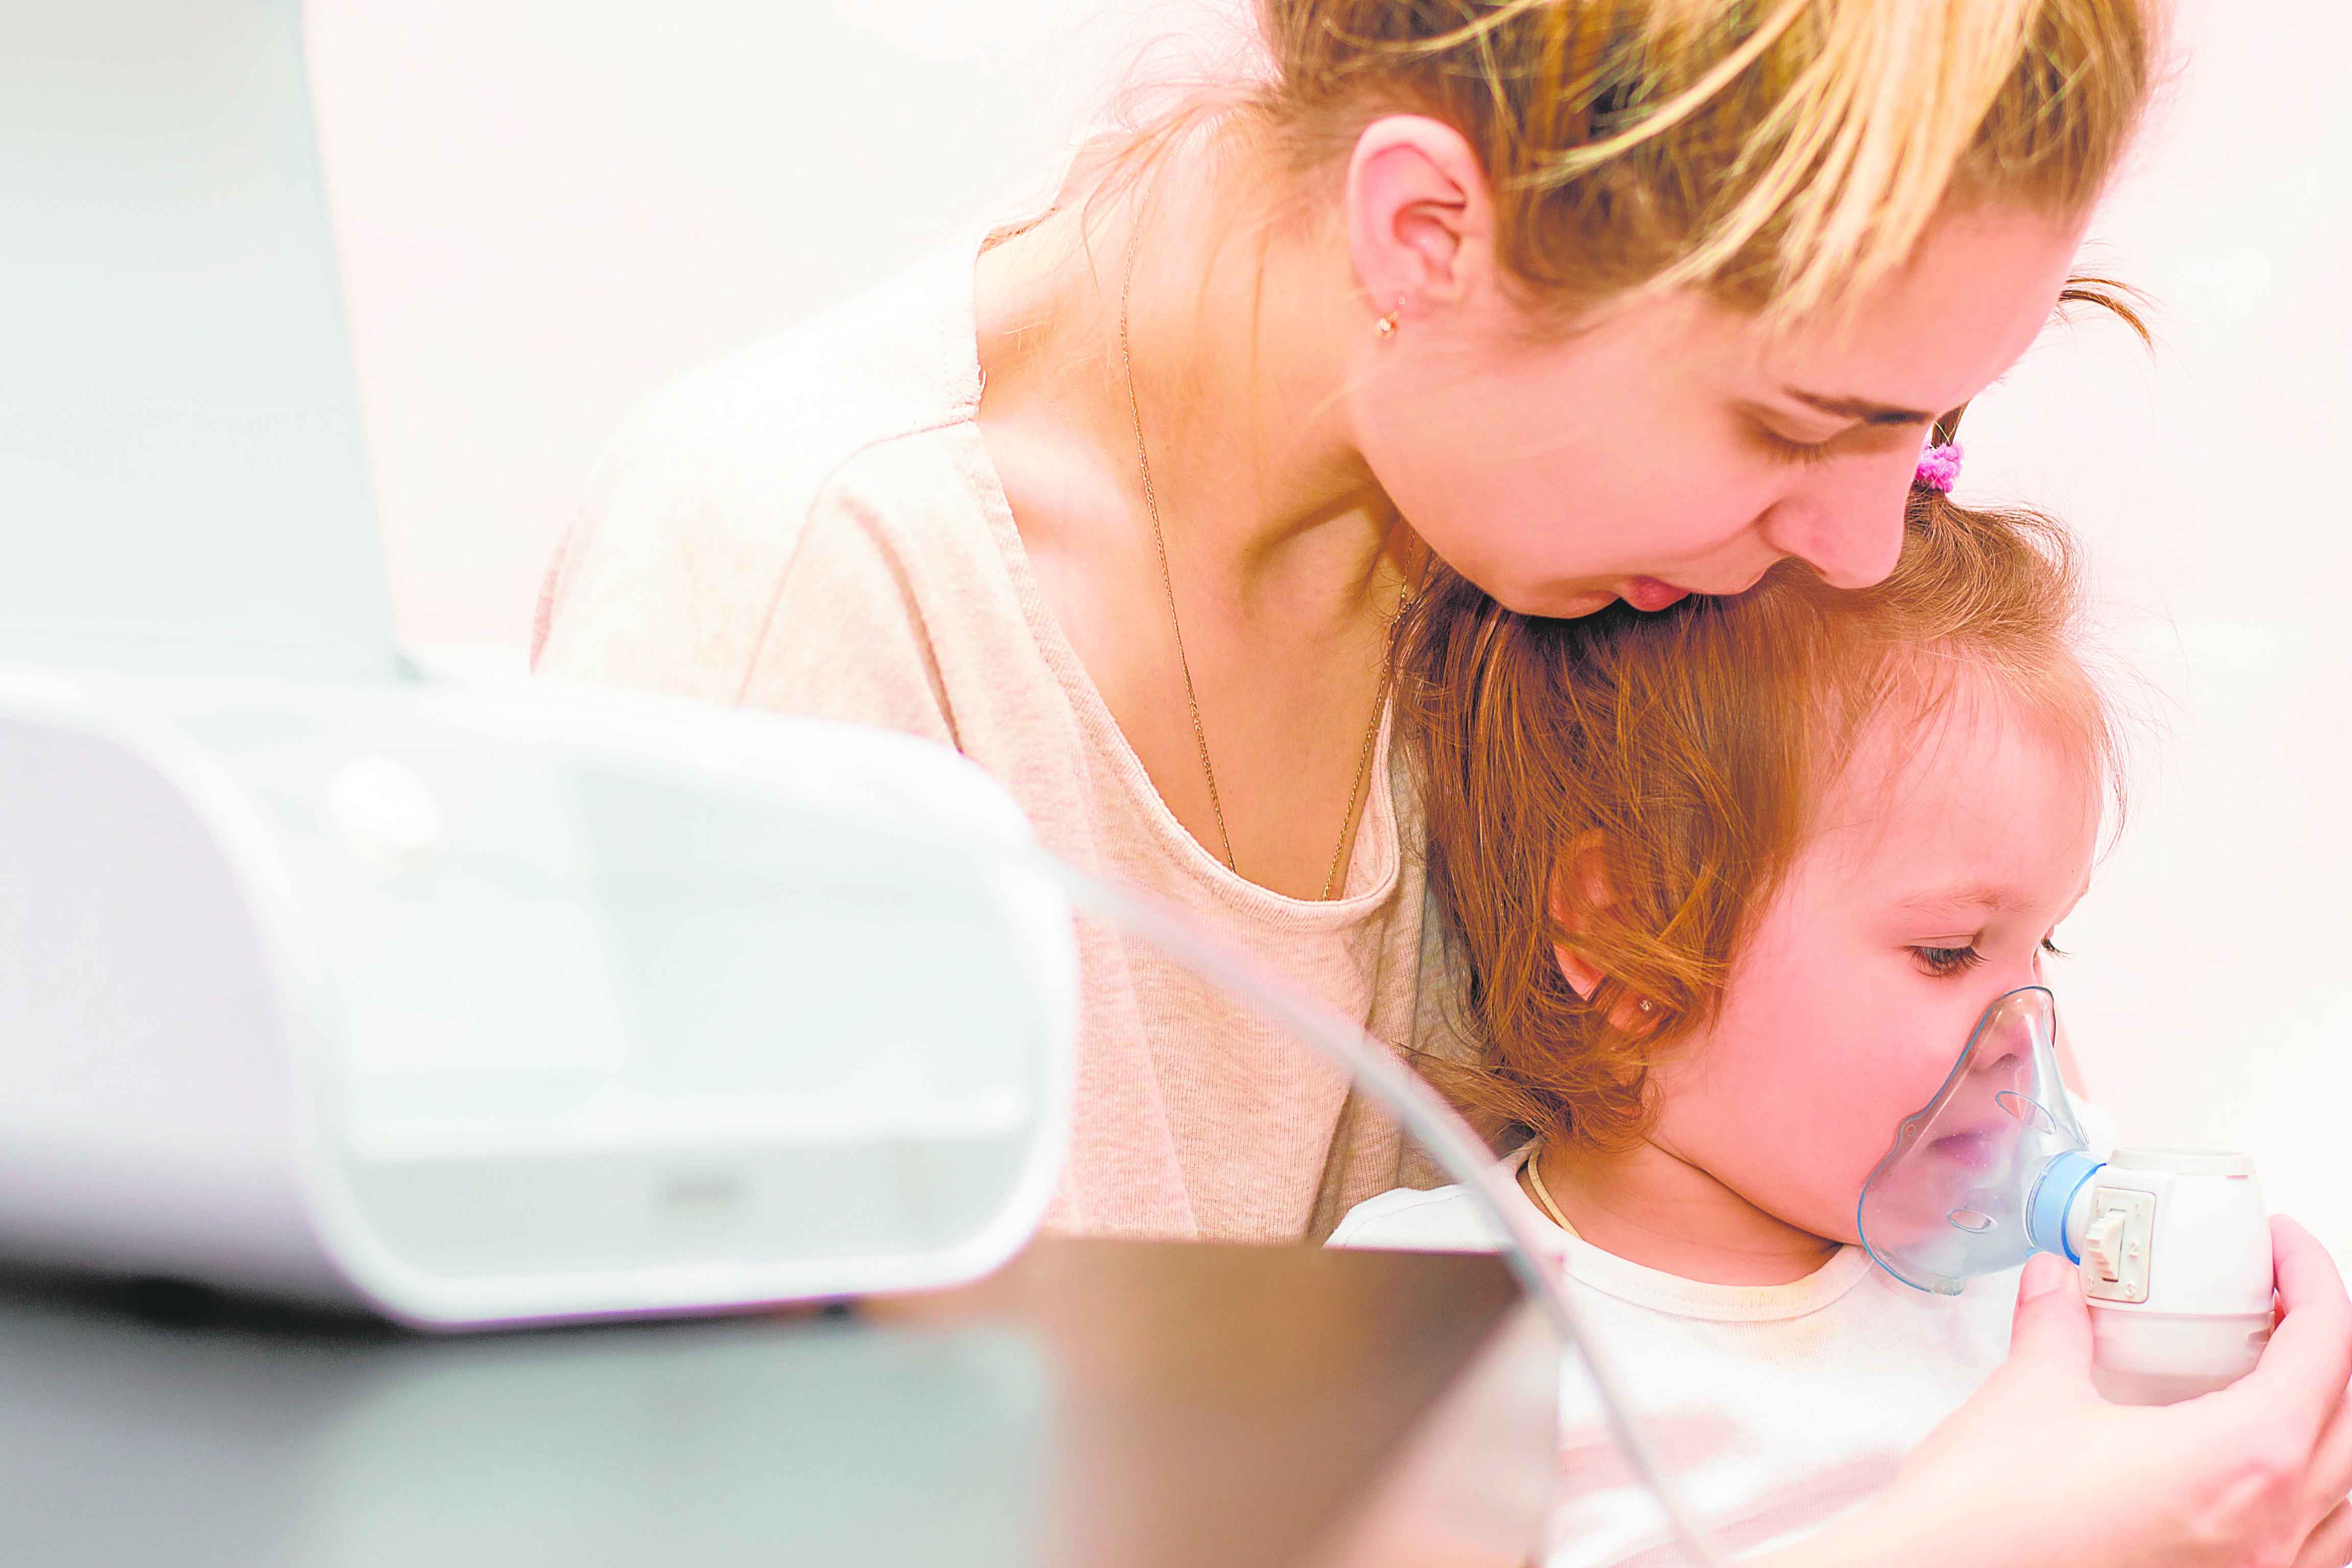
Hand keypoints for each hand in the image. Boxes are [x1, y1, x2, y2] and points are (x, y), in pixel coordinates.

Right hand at [1768, 1215, 2351, 1567]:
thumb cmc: (1988, 1517)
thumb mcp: (2027, 1397)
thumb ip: (2059, 1328)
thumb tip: (2061, 1281)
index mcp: (2239, 1463)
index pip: (2324, 1353)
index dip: (2313, 1282)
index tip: (2282, 1246)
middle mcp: (2272, 1529)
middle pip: (2351, 1417)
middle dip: (2327, 1343)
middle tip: (2277, 1297)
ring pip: (2347, 1493)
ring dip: (2328, 1423)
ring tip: (2278, 1380)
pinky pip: (2316, 1546)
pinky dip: (2312, 1494)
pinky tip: (2264, 1471)